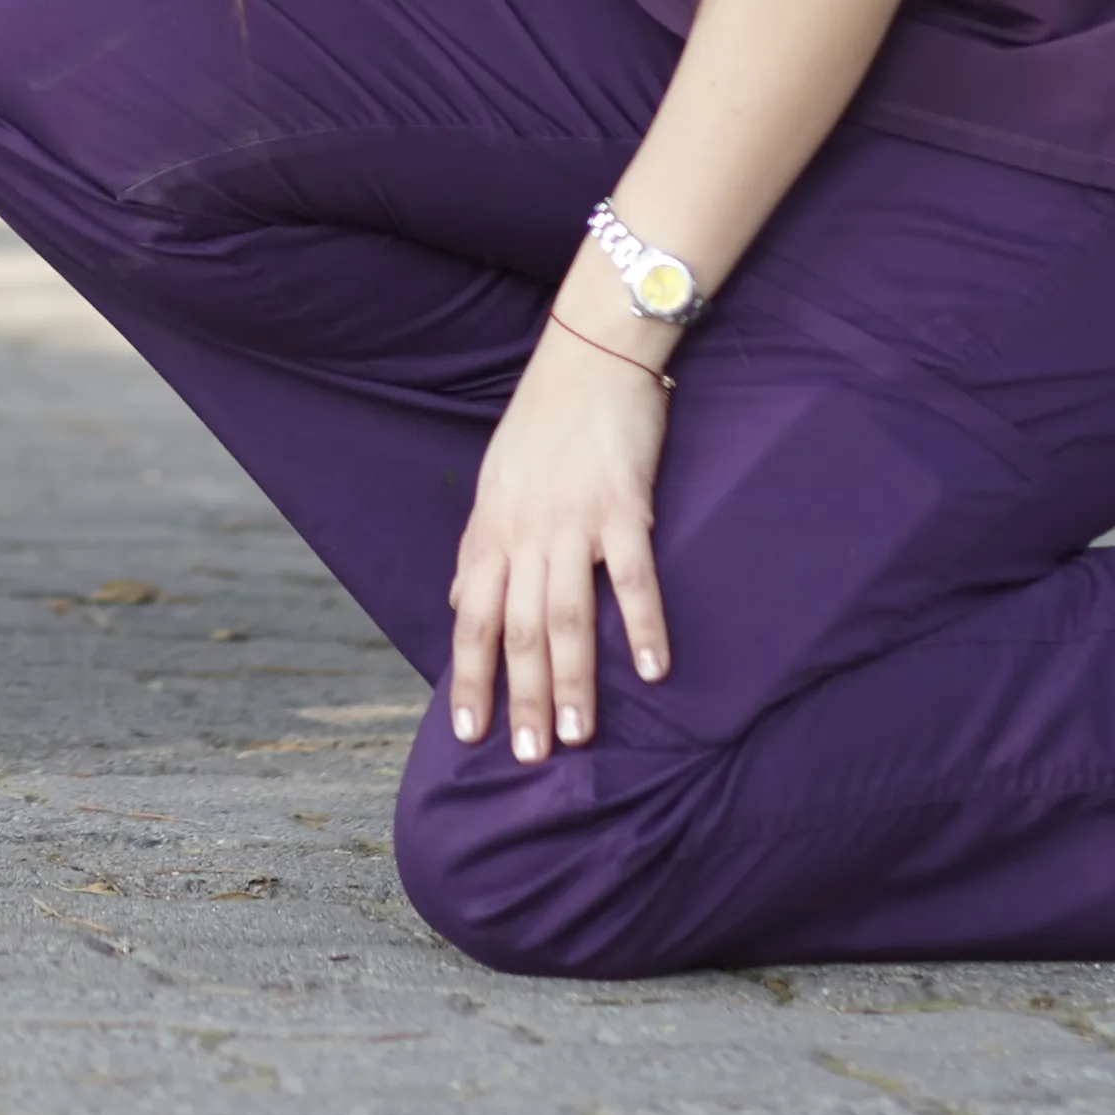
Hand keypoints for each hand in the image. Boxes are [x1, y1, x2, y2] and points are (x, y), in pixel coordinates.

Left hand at [448, 294, 673, 762]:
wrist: (589, 356)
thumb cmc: (544, 424)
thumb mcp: (496, 485)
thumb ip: (482, 548)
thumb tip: (461, 603)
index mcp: (494, 531)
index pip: (472, 619)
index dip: (470, 678)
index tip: (470, 733)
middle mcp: (526, 533)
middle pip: (519, 630)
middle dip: (522, 698)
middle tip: (530, 757)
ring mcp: (574, 522)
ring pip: (567, 616)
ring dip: (573, 681)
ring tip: (578, 735)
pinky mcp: (624, 507)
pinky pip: (632, 578)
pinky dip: (642, 626)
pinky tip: (652, 672)